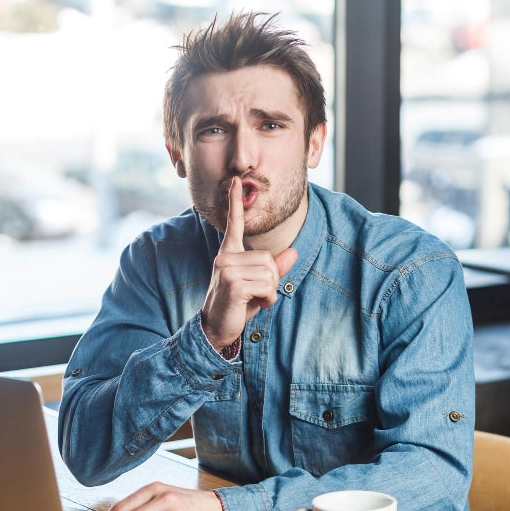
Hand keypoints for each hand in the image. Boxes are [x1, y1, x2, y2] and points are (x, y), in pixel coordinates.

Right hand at [201, 177, 297, 349]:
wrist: (216, 328)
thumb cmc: (237, 306)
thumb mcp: (259, 286)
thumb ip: (275, 269)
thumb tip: (294, 252)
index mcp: (229, 254)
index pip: (234, 225)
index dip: (235, 203)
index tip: (234, 182)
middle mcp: (225, 258)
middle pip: (268, 258)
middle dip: (271, 281)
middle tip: (256, 294)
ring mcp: (227, 269)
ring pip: (270, 273)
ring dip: (269, 292)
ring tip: (253, 300)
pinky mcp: (233, 284)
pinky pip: (267, 287)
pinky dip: (267, 300)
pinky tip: (252, 305)